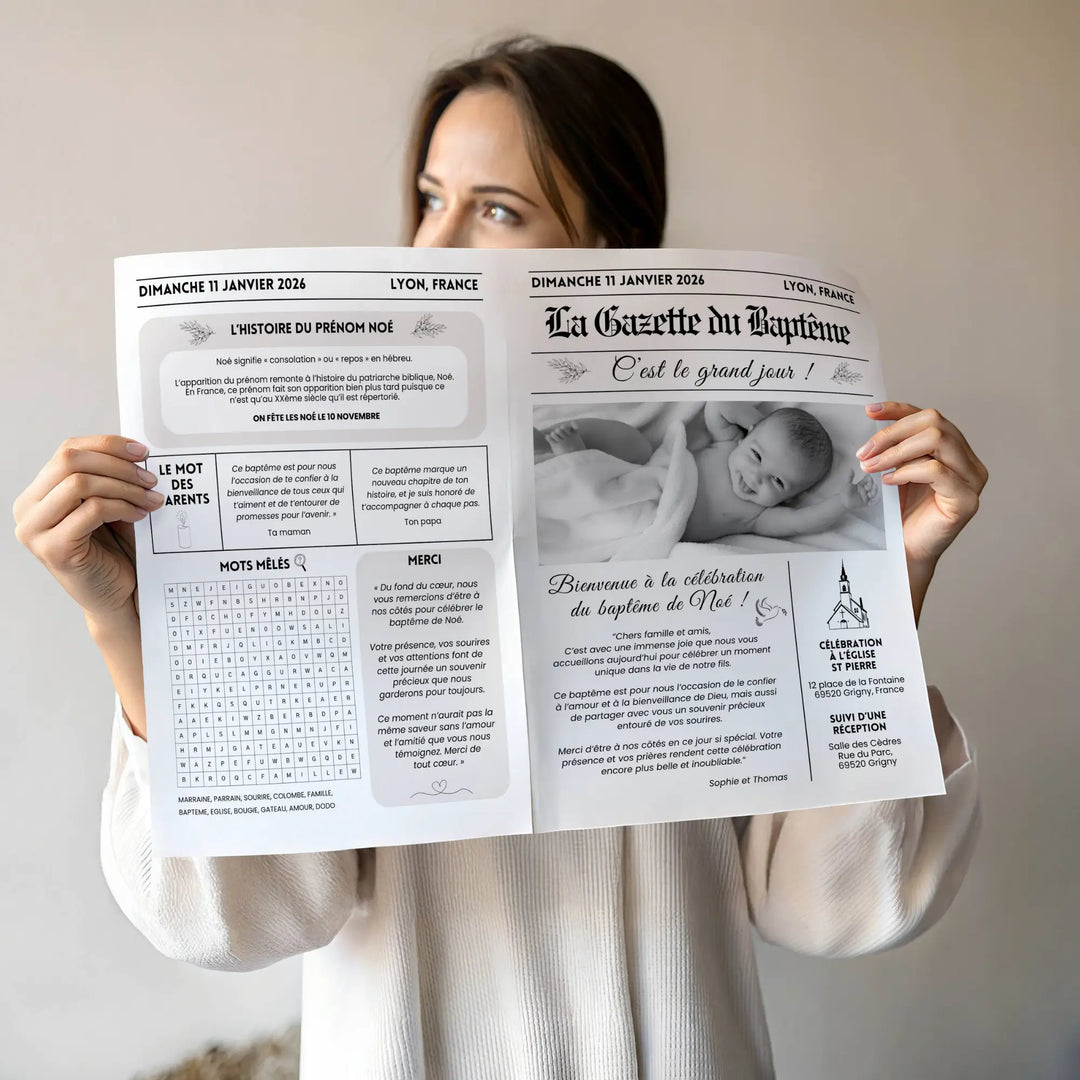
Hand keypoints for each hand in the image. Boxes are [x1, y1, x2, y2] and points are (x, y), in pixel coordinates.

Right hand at [13, 436, 160, 625]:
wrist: (118, 597)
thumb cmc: (115, 551)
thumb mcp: (110, 506)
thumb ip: (110, 478)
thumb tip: (135, 448)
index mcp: (39, 493)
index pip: (68, 451)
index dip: (106, 445)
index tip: (141, 451)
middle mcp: (29, 509)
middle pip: (70, 461)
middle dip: (118, 465)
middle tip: (150, 478)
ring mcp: (35, 530)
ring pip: (80, 484)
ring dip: (124, 487)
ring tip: (151, 499)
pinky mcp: (53, 549)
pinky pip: (92, 511)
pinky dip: (122, 507)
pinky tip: (139, 515)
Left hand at [841, 468, 879, 510]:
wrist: (843, 502)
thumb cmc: (845, 493)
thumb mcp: (847, 484)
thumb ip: (850, 477)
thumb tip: (851, 469)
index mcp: (860, 485)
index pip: (867, 480)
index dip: (869, 478)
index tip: (869, 476)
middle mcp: (864, 490)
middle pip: (871, 486)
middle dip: (871, 484)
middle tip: (870, 484)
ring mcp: (865, 495)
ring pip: (873, 492)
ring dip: (874, 491)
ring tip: (872, 490)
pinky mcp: (866, 502)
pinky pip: (872, 500)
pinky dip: (874, 499)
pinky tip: (875, 498)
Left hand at [857, 403, 986, 617]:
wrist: (905, 551)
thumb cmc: (901, 513)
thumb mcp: (895, 470)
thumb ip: (895, 446)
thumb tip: (873, 419)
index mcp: (954, 450)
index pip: (929, 416)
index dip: (899, 409)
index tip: (869, 412)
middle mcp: (969, 461)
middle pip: (934, 422)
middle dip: (892, 433)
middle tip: (864, 452)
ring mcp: (972, 480)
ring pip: (937, 440)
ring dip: (896, 451)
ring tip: (871, 467)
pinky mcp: (967, 500)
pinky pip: (937, 471)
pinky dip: (907, 471)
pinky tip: (889, 482)